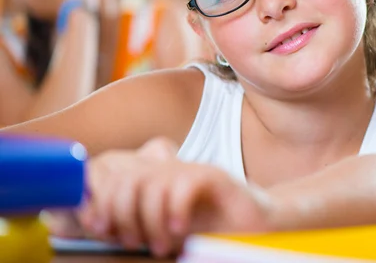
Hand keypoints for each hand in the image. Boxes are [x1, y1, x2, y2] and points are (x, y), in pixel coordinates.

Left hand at [76, 138, 272, 256]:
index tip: (97, 226)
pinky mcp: (214, 176)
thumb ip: (125, 221)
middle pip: (123, 174)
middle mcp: (168, 166)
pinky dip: (175, 213)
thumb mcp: (155, 231)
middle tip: (130, 239)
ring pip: (149, 183)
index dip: (95, 193)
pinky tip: (180, 230)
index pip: (107, 167)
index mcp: (150, 175)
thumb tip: (83, 221)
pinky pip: (181, 186)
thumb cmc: (204, 234)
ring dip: (149, 222)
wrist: (256, 230)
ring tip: (161, 245)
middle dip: (119, 212)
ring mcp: (190, 168)